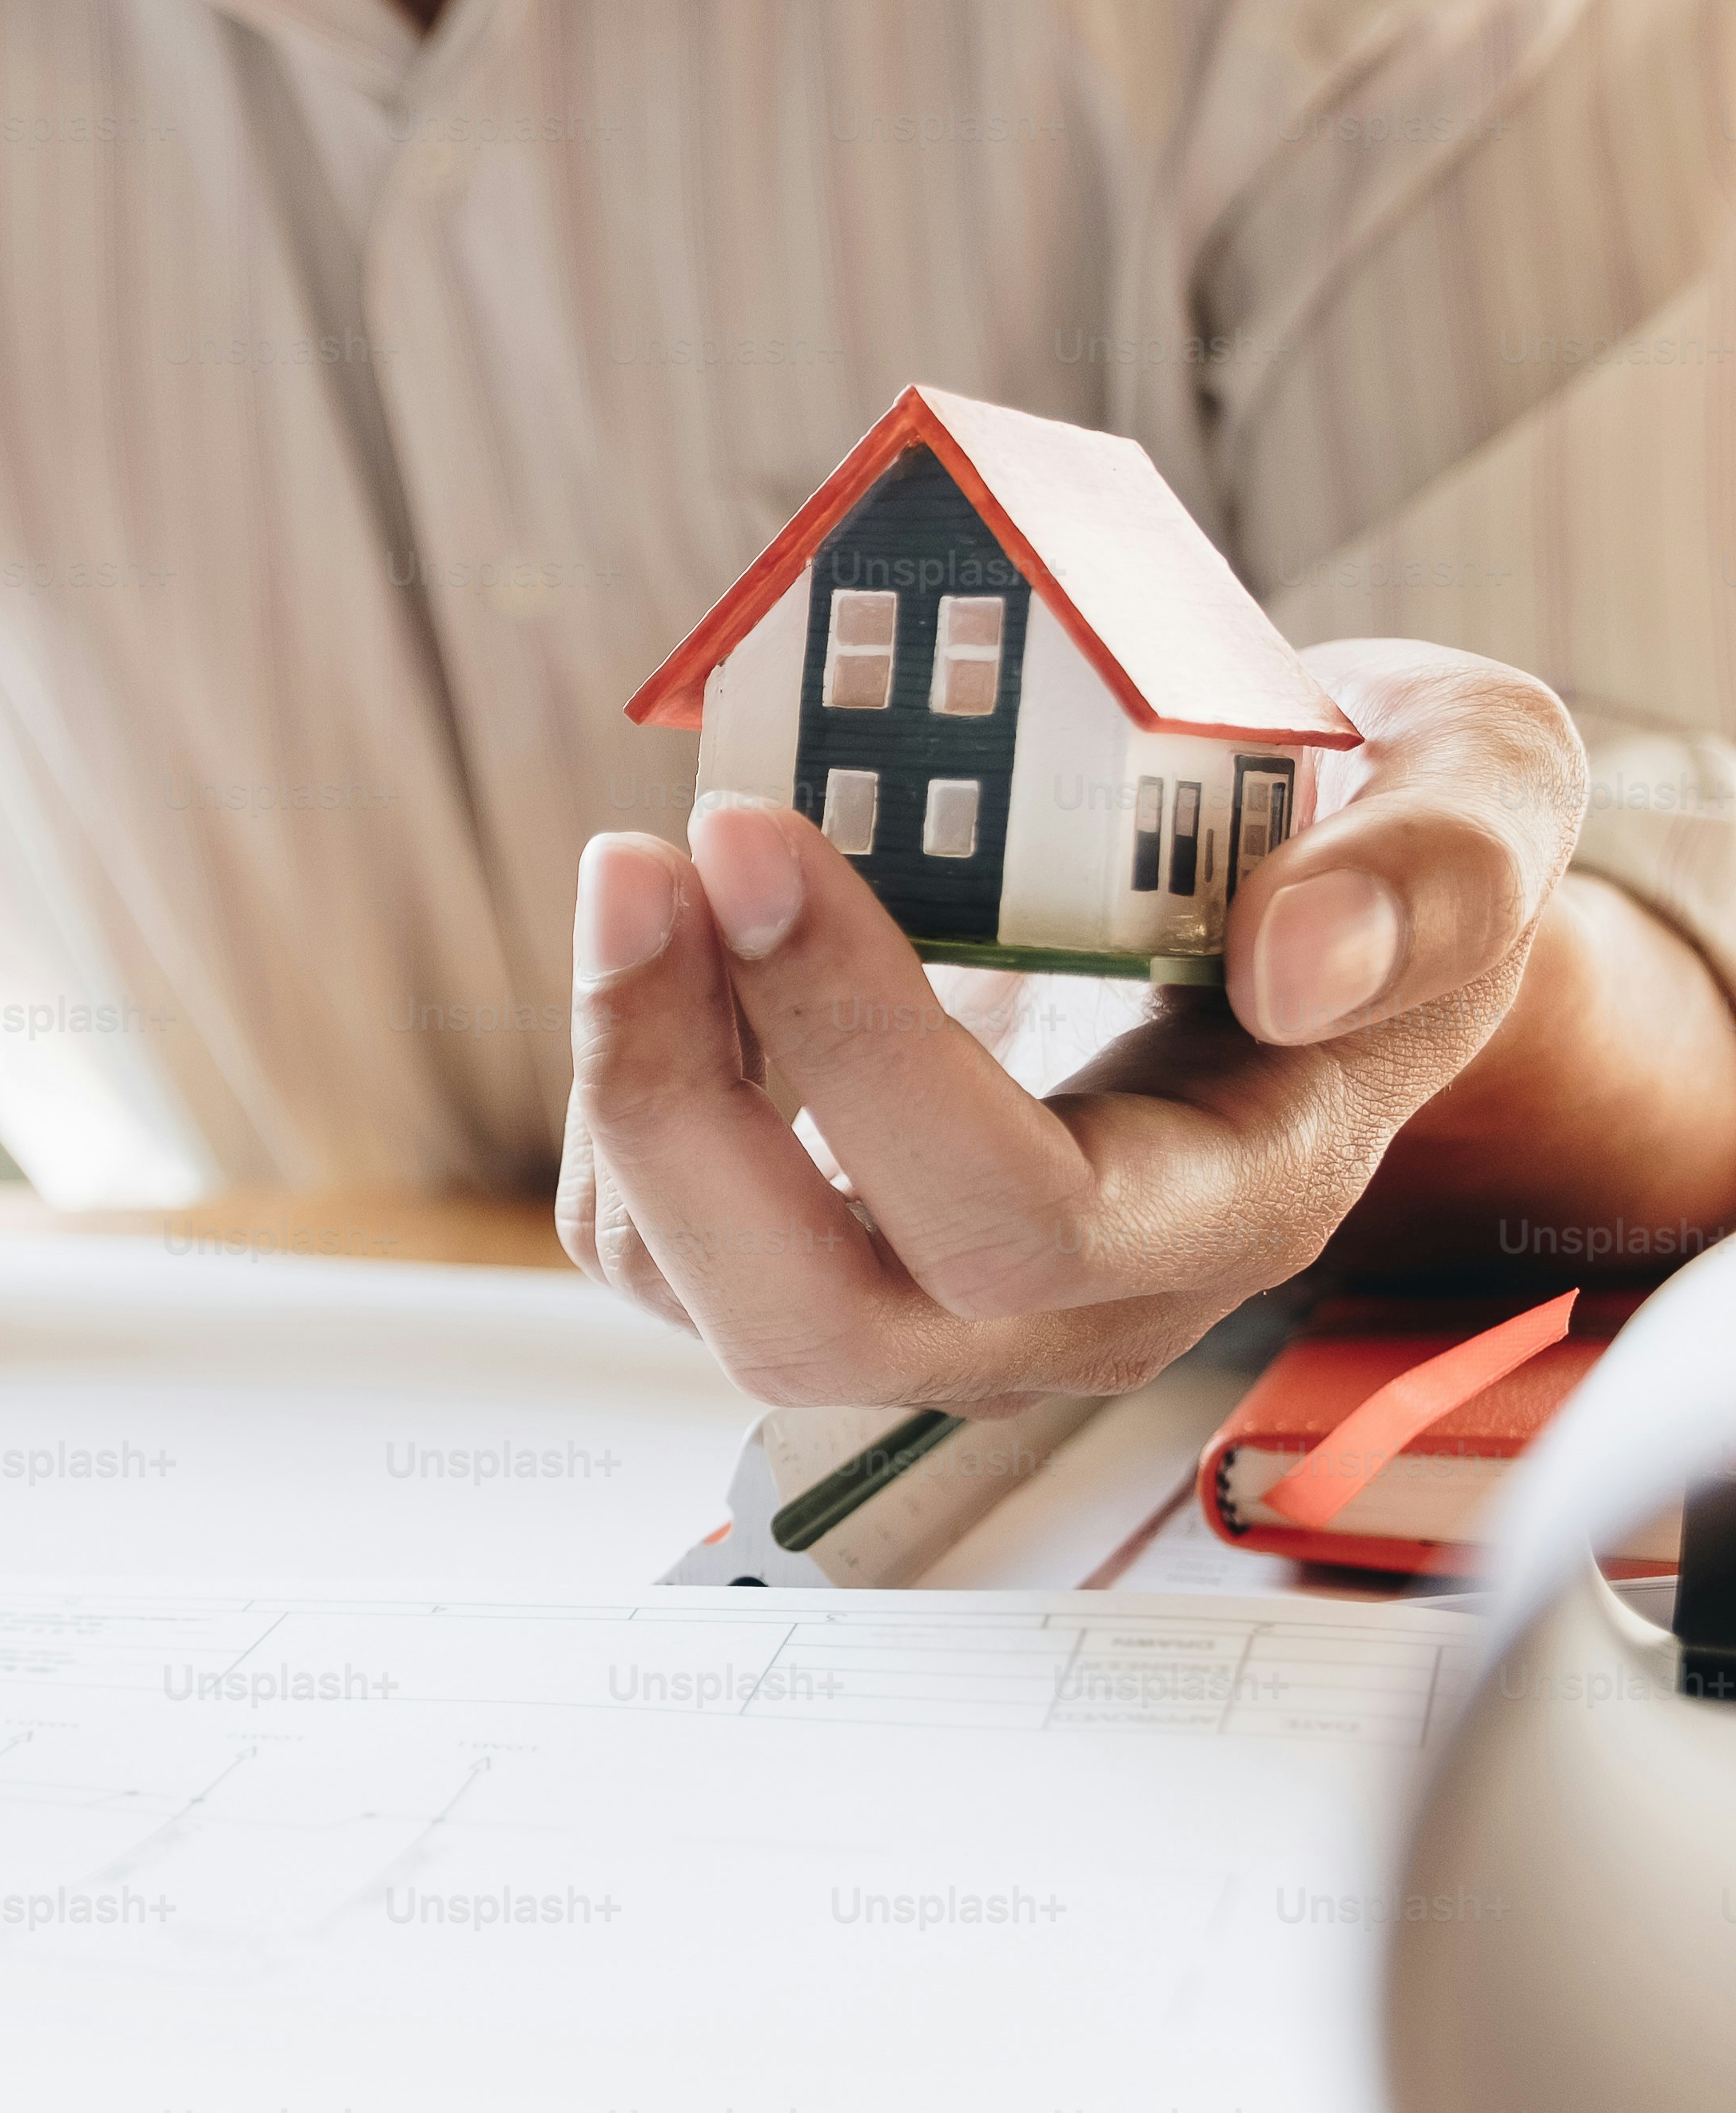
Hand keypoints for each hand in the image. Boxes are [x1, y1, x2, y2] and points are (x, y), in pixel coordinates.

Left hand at [557, 641, 1590, 1406]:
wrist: (1321, 909)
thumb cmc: (1379, 856)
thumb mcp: (1482, 797)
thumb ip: (1431, 878)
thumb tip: (1298, 959)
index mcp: (1237, 1203)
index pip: (1016, 1217)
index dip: (859, 1043)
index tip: (760, 835)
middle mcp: (1073, 1306)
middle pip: (814, 1315)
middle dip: (681, 1093)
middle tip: (640, 863)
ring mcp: (935, 1309)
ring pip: (703, 1289)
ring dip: (630, 1078)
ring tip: (639, 872)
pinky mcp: (826, 1263)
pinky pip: (661, 1239)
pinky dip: (629, 1088)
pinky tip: (668, 943)